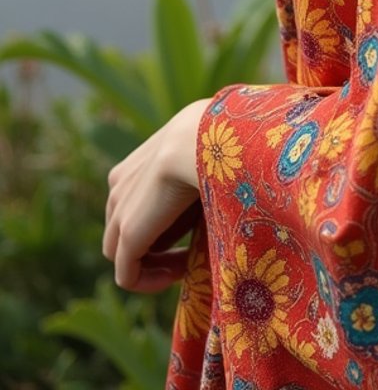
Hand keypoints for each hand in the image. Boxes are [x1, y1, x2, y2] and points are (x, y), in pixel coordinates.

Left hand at [103, 97, 209, 291]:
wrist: (202, 137)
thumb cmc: (215, 144)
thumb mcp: (198, 166)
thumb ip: (190, 192)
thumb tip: (198, 217)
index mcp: (135, 165)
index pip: (137, 206)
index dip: (164, 228)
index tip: (195, 232)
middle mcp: (119, 185)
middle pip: (125, 232)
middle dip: (156, 249)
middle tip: (191, 255)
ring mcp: (119, 210)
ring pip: (124, 255)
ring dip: (155, 266)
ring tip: (188, 265)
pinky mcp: (128, 233)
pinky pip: (128, 275)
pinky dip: (150, 281)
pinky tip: (181, 274)